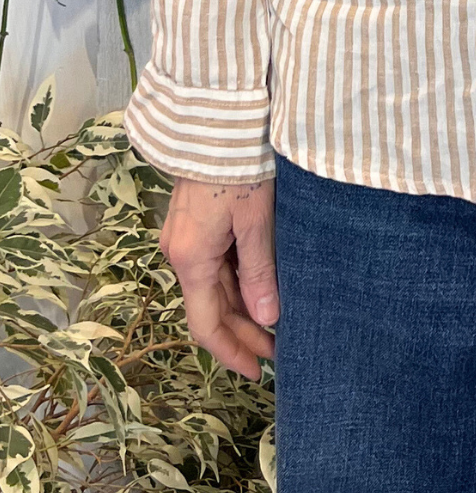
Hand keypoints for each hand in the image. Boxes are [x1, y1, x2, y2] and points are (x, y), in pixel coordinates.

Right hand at [158, 178, 278, 380]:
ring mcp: (185, 239)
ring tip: (275, 326)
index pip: (205, 324)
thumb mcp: (255, 222)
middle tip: (278, 352)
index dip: (231, 352)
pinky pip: (214, 267)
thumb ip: (260, 271)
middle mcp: (180, 253)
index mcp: (191, 258)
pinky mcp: (195, 224)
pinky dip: (236, 285)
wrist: (217, 121)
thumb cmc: (238, 167)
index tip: (258, 371)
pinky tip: (260, 291)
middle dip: (242, 334)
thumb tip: (267, 319)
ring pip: (212, 289)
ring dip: (241, 310)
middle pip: (209, 309)